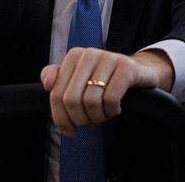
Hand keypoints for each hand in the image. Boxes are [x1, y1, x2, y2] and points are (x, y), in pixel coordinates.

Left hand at [39, 48, 172, 135]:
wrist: (138, 72)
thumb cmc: (103, 80)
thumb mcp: (78, 78)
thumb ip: (56, 79)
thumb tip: (46, 84)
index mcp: (74, 55)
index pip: (55, 94)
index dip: (61, 118)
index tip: (70, 129)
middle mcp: (89, 53)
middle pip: (71, 100)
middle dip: (80, 119)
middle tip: (89, 123)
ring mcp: (109, 58)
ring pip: (91, 102)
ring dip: (98, 117)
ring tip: (103, 115)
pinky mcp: (126, 68)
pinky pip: (111, 99)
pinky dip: (112, 111)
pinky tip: (115, 109)